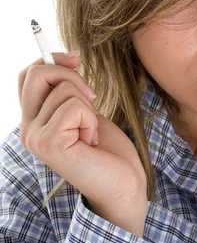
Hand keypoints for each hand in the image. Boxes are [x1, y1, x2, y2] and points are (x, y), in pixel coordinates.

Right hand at [18, 52, 147, 214]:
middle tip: (92, 100)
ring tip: (91, 134)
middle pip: (37, 73)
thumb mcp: (85, 112)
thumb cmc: (109, 152)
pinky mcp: (50, 144)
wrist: (123, 185)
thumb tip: (68, 57)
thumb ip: (68, 91)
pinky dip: (91, 120)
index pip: (27, 75)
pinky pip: (74, 107)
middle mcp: (27, 130)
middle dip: (72, 76)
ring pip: (64, 90)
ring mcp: (35, 138)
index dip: (53, 60)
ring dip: (88, 108)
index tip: (77, 59)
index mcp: (33, 121)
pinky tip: (91, 142)